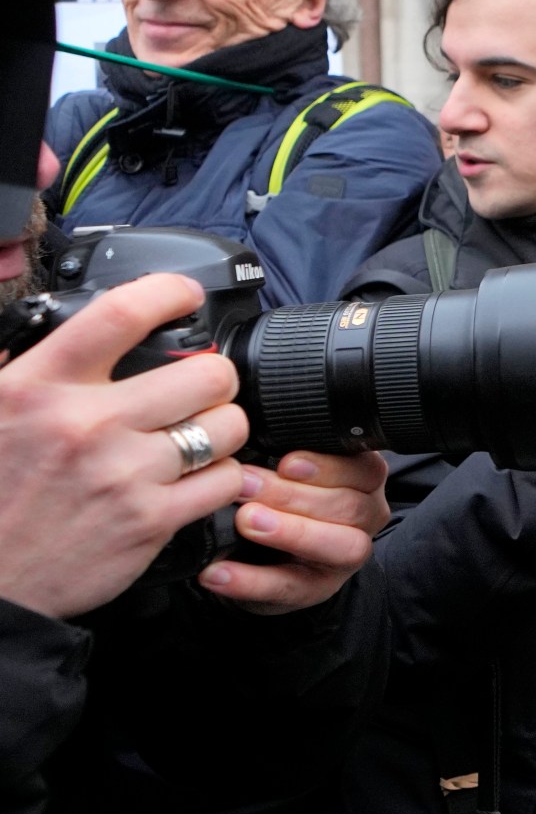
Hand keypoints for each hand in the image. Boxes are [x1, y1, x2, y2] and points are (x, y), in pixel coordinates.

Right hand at [0, 273, 248, 617]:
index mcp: (38, 386)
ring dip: (223, 427)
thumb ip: (29, 369)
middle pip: (205, 373)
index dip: (168, 293)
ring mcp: (123, 473)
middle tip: (199, 390)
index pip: (120, 314)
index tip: (184, 295)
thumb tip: (65, 329)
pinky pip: (227, 480)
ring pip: (228, 425)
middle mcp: (86, 424)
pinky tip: (196, 479)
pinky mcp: (151, 520)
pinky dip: (222, 478)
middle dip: (213, 379)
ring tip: (199, 436)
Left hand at [204, 451, 389, 613]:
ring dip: (289, 533)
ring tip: (244, 522)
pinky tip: (218, 573)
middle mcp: (364, 517)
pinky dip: (252, 581)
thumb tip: (243, 450)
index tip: (286, 463)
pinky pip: (291, 587)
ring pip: (339, 546)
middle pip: (350, 506)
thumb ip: (280, 460)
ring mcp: (346, 558)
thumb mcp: (285, 473)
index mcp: (363, 481)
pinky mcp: (317, 591)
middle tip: (246, 486)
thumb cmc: (280, 501)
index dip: (327, 467)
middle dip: (294, 496)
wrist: (265, 555)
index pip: (364, 470)